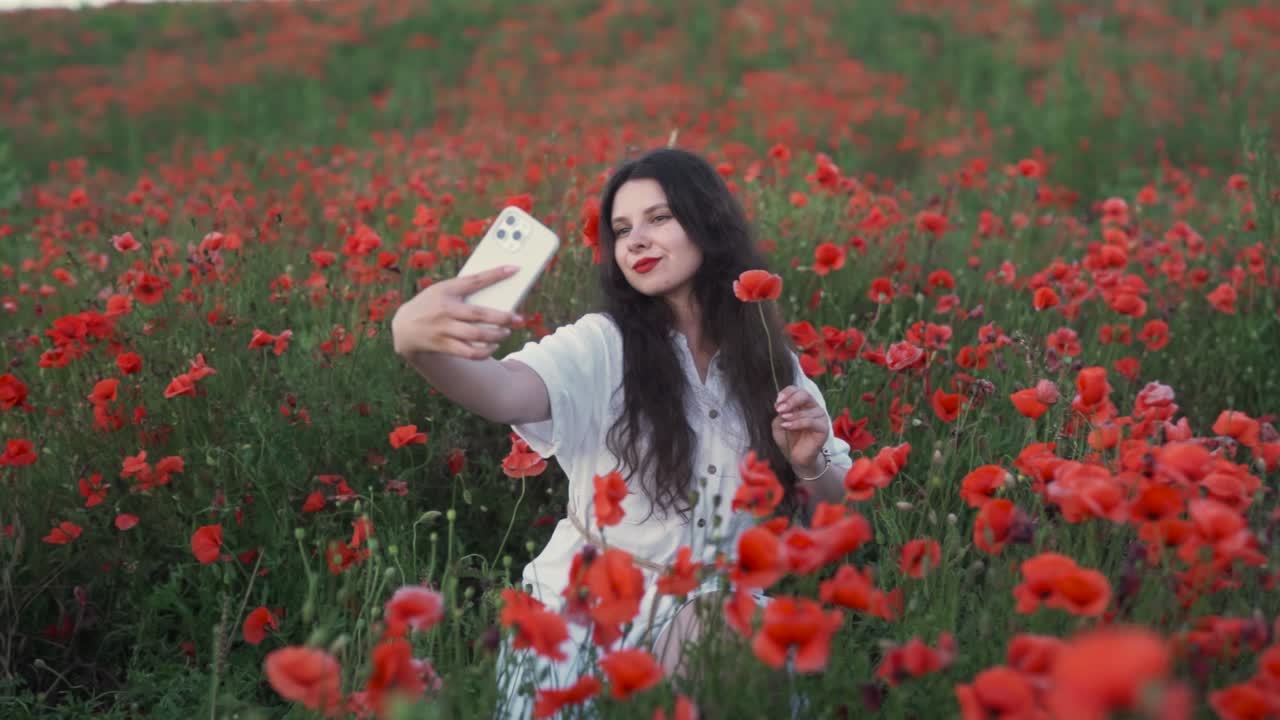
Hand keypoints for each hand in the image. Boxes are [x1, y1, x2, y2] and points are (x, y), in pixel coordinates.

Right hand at [390, 265, 523, 359]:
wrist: (404, 328)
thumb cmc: (430, 304)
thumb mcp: (443, 290)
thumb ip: (466, 287)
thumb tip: (497, 282)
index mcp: (446, 291)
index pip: (474, 281)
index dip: (495, 274)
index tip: (515, 268)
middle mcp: (445, 311)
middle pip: (479, 315)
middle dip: (503, 318)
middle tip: (517, 319)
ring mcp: (443, 330)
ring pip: (476, 336)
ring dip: (496, 335)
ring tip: (505, 333)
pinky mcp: (443, 346)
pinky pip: (469, 352)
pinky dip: (484, 352)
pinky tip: (493, 347)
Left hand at [770, 386, 829, 473]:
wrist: (796, 457)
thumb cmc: (788, 439)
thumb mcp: (779, 424)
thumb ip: (780, 413)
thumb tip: (781, 406)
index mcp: (803, 403)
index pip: (797, 390)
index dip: (787, 393)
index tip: (777, 401)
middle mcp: (813, 407)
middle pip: (804, 395)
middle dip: (791, 400)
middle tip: (780, 409)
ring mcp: (820, 417)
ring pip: (806, 410)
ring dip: (792, 414)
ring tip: (784, 420)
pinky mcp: (823, 428)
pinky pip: (810, 422)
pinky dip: (797, 423)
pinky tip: (787, 426)